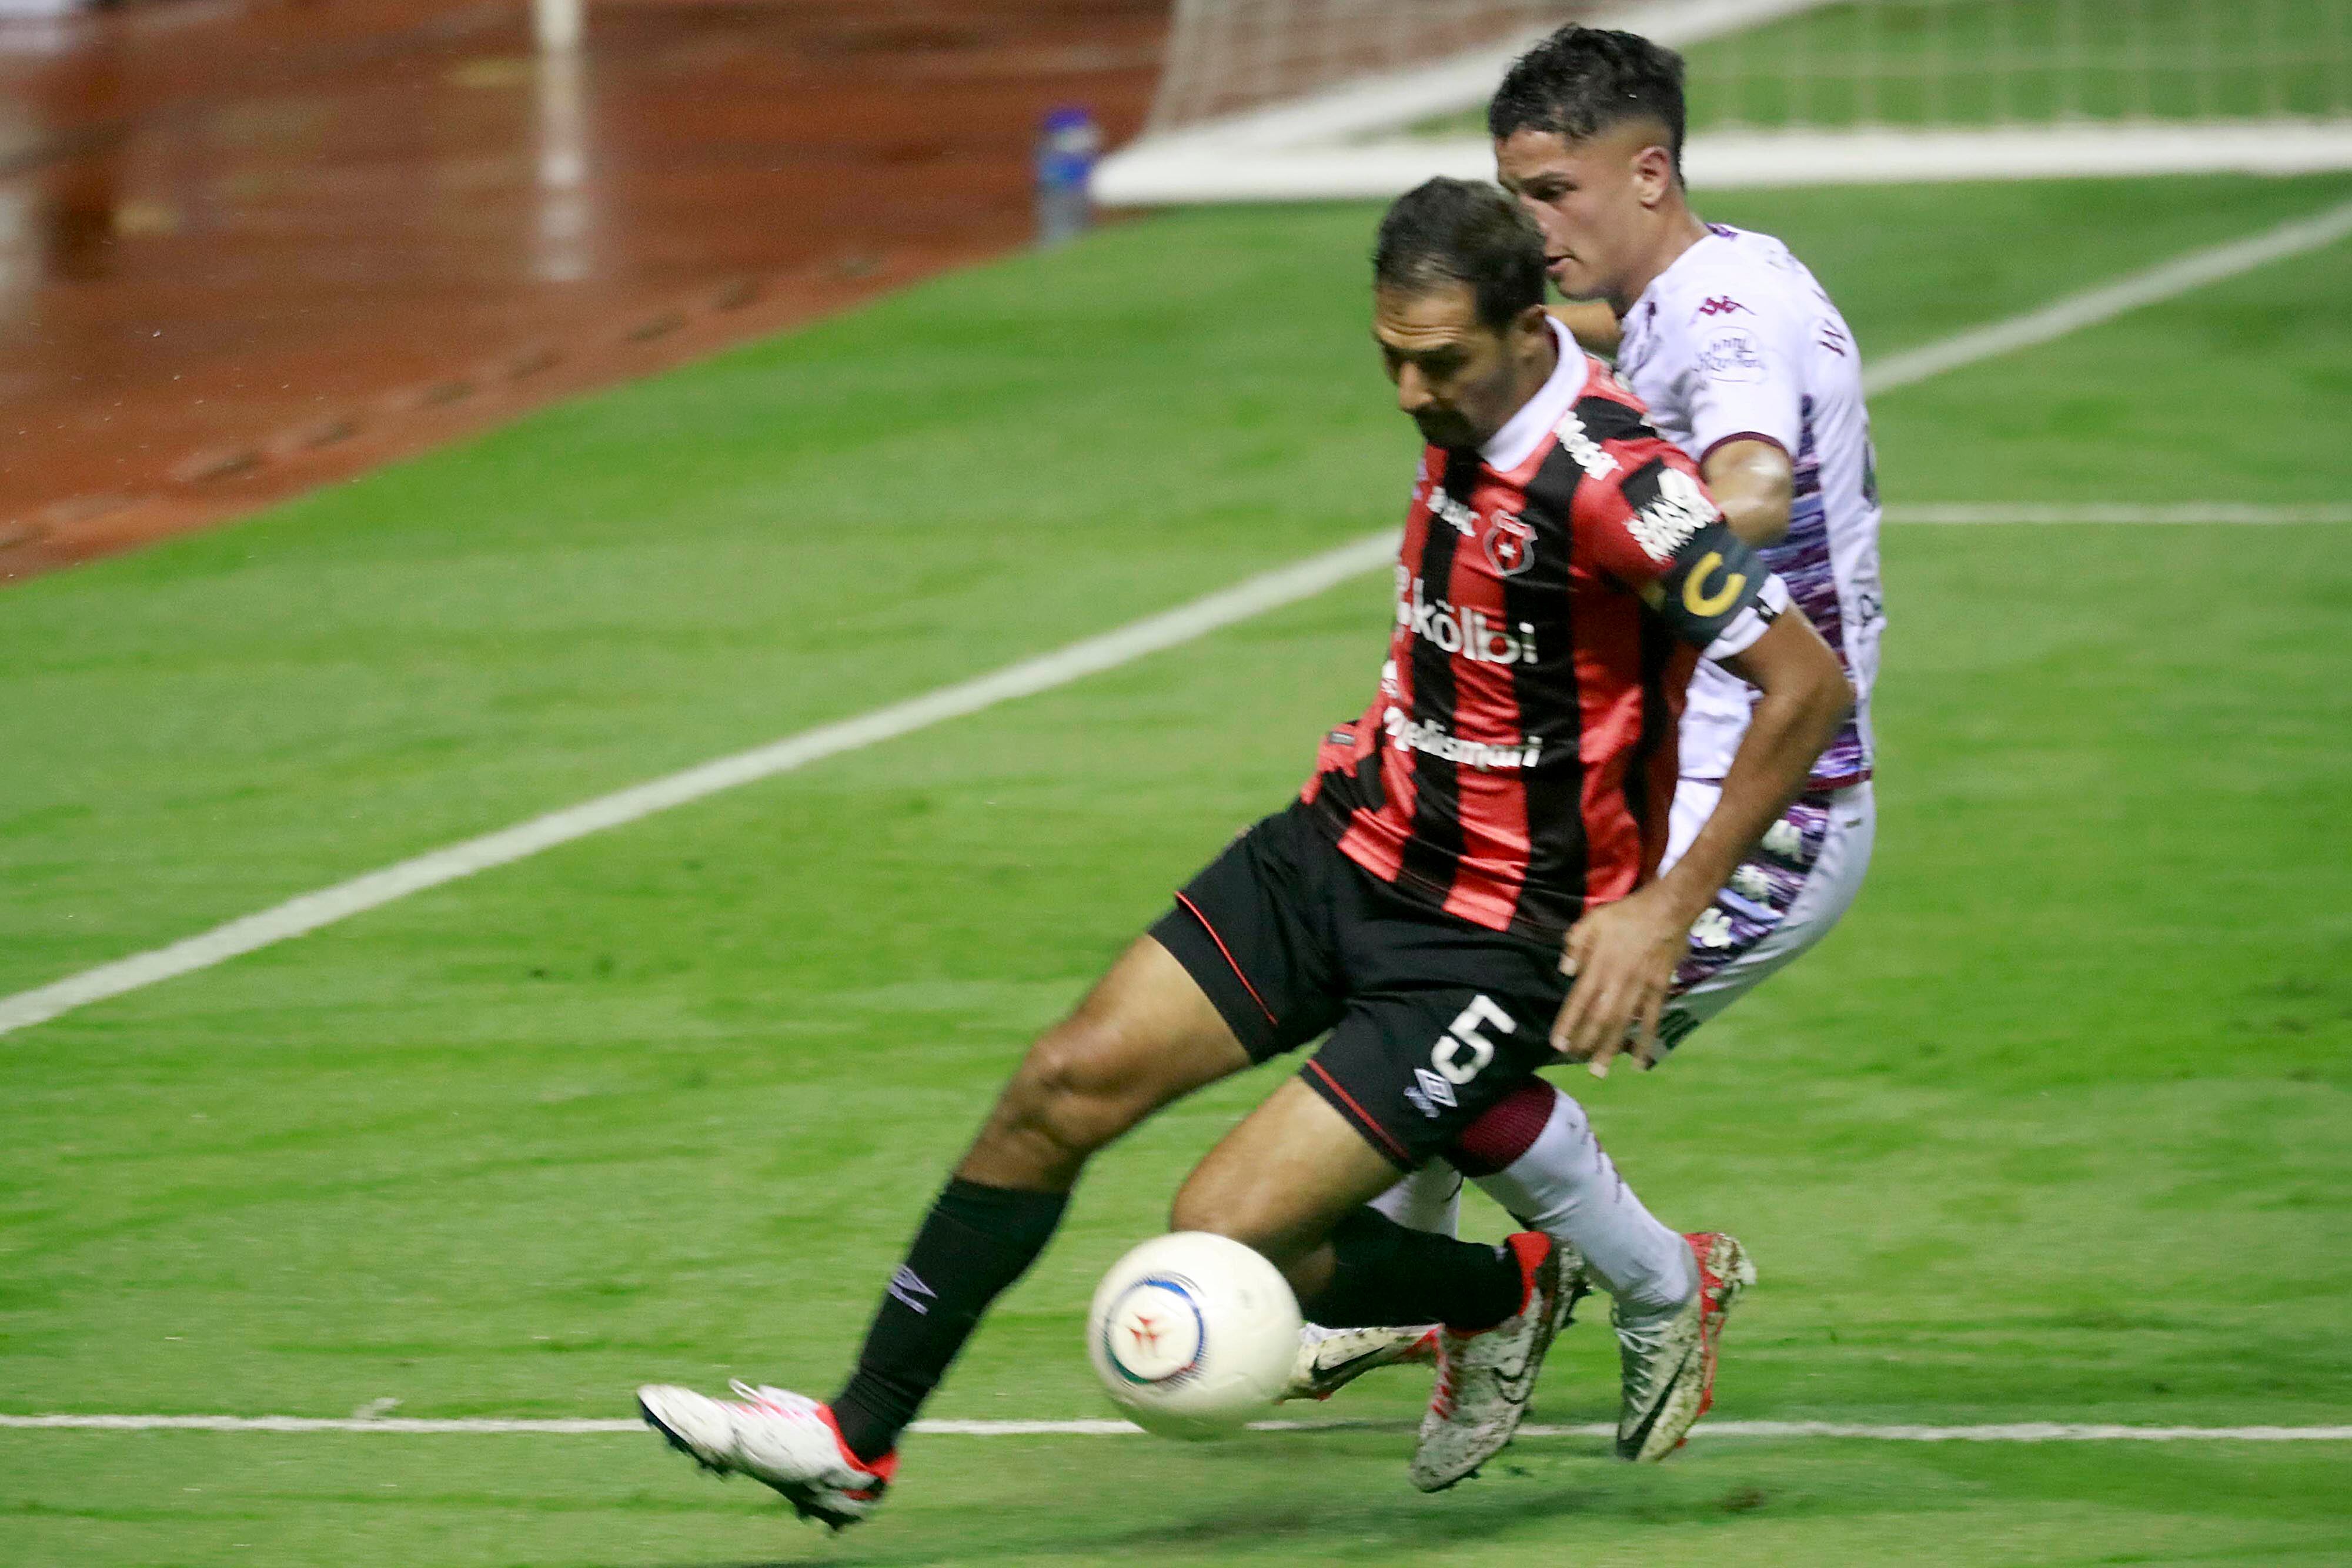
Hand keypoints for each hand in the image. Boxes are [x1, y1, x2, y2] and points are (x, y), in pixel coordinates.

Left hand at [1550, 882, 1693, 1075]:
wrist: (1666, 910)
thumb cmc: (1625, 915)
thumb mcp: (1592, 920)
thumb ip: (1576, 944)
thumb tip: (1565, 970)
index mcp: (1598, 965)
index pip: (1578, 1001)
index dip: (1568, 1024)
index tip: (1558, 1044)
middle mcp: (1618, 981)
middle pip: (1598, 1018)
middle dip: (1585, 1042)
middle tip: (1575, 1061)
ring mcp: (1640, 988)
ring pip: (1622, 1024)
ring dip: (1609, 1048)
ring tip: (1598, 1071)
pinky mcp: (1659, 990)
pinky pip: (1651, 1020)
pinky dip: (1644, 1042)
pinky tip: (1638, 1061)